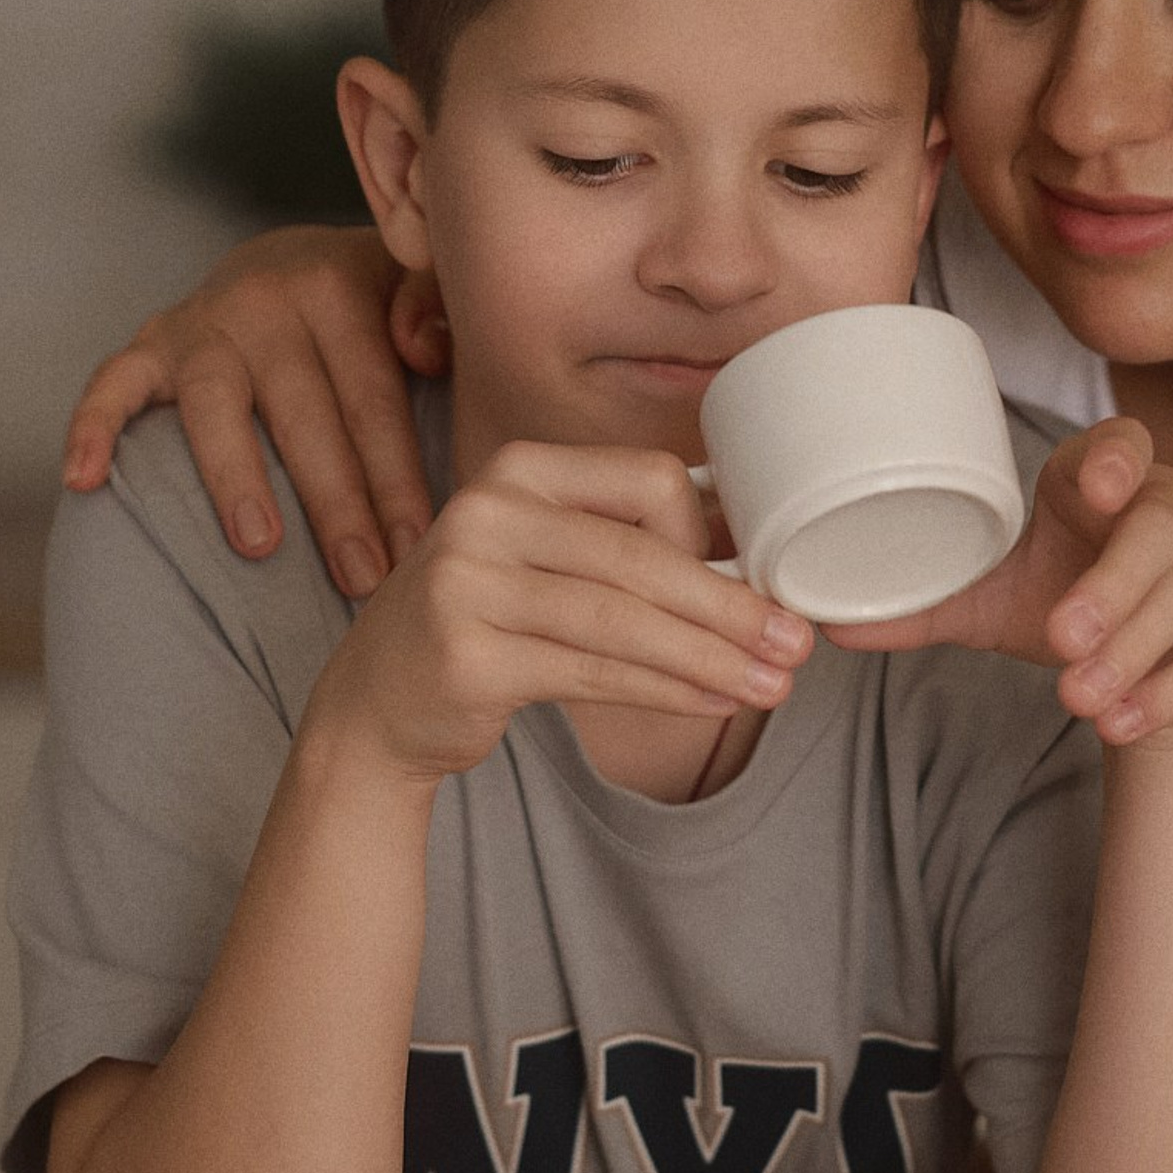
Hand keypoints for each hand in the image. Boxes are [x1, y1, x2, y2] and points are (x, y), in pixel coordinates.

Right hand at [62, 227, 448, 600]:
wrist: (300, 264)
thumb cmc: (377, 307)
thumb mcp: (417, 290)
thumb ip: (433, 309)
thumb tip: (423, 351)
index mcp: (340, 287)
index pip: (372, 401)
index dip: (396, 480)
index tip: (415, 548)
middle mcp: (267, 295)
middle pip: (304, 414)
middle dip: (336, 505)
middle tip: (361, 578)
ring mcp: (203, 320)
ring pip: (216, 405)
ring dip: (235, 476)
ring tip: (259, 548)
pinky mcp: (151, 342)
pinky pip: (112, 383)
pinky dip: (93, 426)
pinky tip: (82, 481)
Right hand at [306, 442, 813, 782]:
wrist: (377, 701)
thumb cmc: (487, 624)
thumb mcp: (542, 557)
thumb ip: (623, 543)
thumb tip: (752, 560)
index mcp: (519, 471)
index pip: (648, 481)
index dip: (712, 535)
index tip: (756, 583)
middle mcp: (486, 513)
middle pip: (641, 557)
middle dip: (731, 607)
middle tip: (796, 643)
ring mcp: (467, 584)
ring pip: (623, 622)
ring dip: (710, 659)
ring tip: (770, 685)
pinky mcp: (466, 657)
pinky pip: (592, 673)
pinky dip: (664, 691)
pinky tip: (713, 702)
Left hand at [827, 418, 1172, 745]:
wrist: (1152, 675)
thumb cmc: (1069, 612)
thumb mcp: (993, 606)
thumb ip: (921, 606)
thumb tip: (821, 622)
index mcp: (1109, 476)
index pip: (1124, 444)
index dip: (1115, 458)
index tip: (1093, 488)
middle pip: (1162, 529)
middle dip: (1116, 589)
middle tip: (1064, 643)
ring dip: (1140, 650)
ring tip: (1083, 701)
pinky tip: (1127, 719)